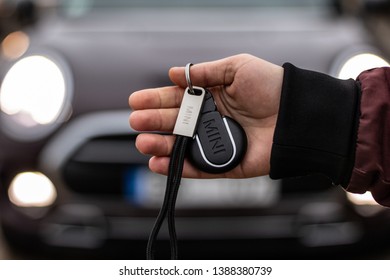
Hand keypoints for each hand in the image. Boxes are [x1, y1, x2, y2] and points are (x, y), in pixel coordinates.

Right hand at [129, 54, 282, 177]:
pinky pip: (197, 167)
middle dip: (154, 122)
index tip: (136, 101)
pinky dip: (177, 167)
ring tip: (143, 142)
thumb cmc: (271, 87)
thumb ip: (205, 73)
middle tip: (137, 122)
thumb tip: (174, 73)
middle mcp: (211, 119)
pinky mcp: (225, 163)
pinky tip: (158, 162)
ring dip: (160, 145)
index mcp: (211, 96)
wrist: (298, 116)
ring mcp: (216, 142)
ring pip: (181, 146)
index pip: (178, 98)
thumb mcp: (237, 68)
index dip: (156, 99)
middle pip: (175, 122)